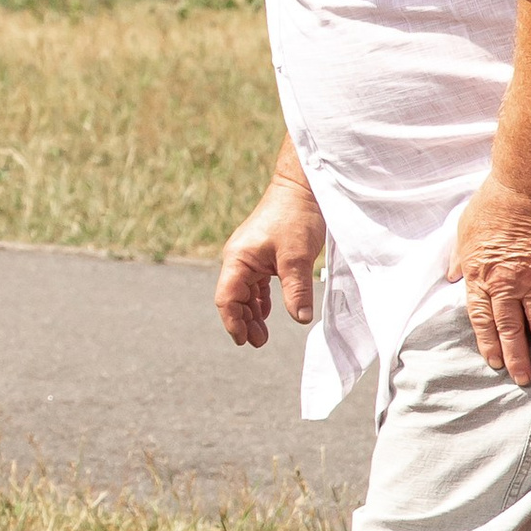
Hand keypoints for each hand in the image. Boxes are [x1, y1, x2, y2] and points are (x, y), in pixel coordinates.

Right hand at [216, 165, 325, 347]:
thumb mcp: (297, 257)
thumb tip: (300, 320)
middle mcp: (239, 258)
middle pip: (233, 298)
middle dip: (243, 322)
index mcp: (238, 258)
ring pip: (245, 292)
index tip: (244, 341)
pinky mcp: (264, 253)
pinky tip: (269, 312)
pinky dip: (260, 300)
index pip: (227, 298)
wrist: (303, 188)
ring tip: (262, 334)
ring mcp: (251, 255)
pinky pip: (256, 283)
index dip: (233, 322)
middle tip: (258, 342)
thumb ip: (295, 290)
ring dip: (252, 313)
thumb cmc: (295, 217)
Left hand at [446, 171, 530, 386]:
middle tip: (521, 378)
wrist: (524, 189)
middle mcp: (506, 283)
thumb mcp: (463, 232)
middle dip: (515, 356)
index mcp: (480, 276)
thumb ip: (458, 259)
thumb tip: (451, 278)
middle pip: (509, 328)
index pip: (482, 318)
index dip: (487, 342)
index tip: (494, 361)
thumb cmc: (490, 206)